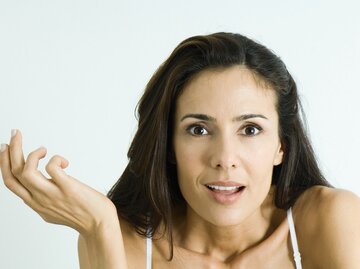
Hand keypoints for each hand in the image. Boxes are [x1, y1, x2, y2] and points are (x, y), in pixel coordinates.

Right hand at [0, 129, 117, 236]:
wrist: (100, 225)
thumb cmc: (82, 216)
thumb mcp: (54, 212)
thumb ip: (44, 200)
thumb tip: (42, 187)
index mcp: (35, 203)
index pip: (10, 183)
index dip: (4, 164)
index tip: (6, 148)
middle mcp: (39, 199)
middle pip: (13, 174)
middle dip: (10, 151)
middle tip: (15, 134)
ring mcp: (52, 194)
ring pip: (26, 171)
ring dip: (30, 153)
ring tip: (42, 148)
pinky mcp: (68, 188)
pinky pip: (52, 168)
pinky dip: (55, 159)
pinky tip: (65, 162)